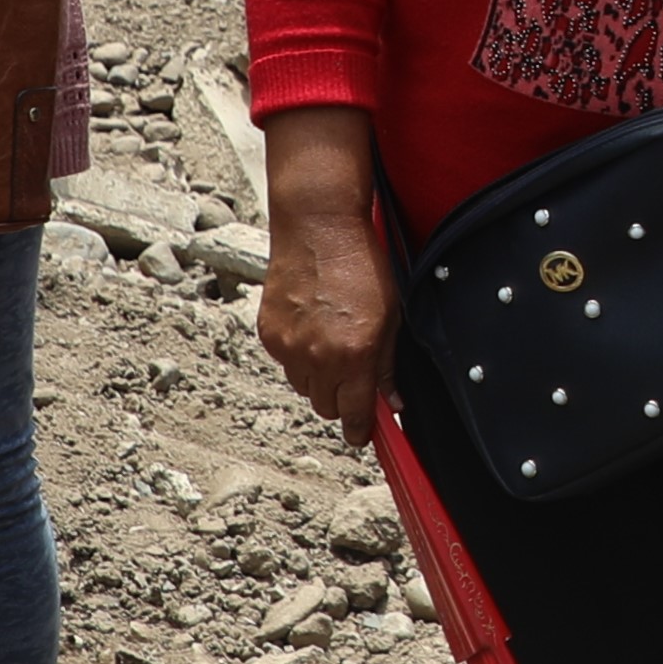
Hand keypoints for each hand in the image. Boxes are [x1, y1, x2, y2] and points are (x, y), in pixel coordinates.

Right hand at [252, 108, 391, 422]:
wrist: (319, 228)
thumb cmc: (361, 265)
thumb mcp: (390, 315)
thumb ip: (388, 363)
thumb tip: (394, 401)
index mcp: (355, 355)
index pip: (355, 414)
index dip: (361, 429)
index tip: (363, 435)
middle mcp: (319, 357)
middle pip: (326, 406)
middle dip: (341, 399)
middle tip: (352, 376)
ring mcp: (289, 346)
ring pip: (304, 386)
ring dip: (318, 378)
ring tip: (331, 344)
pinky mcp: (268, 333)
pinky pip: (285, 363)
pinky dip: (297, 356)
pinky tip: (311, 328)